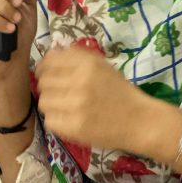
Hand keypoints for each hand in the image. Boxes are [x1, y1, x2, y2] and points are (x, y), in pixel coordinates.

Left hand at [35, 46, 153, 152]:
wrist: (138, 119)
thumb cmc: (119, 90)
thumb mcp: (102, 65)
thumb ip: (77, 56)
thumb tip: (51, 54)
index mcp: (87, 63)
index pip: (49, 61)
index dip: (45, 67)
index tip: (47, 73)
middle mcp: (80, 81)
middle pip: (43, 81)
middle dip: (48, 86)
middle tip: (58, 91)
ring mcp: (76, 106)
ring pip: (44, 102)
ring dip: (51, 103)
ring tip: (63, 106)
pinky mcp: (75, 128)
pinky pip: (50, 121)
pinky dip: (56, 120)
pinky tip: (67, 118)